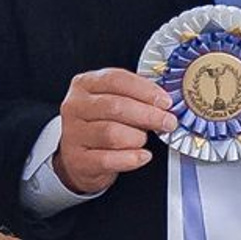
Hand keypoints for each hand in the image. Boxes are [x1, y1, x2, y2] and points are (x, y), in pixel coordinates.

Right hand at [55, 68, 175, 196]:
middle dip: (148, 115)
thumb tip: (162, 103)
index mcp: (84, 84)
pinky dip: (131, 158)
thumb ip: (132, 97)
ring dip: (137, 137)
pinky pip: (108, 159)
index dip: (145, 90)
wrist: (78, 157)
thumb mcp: (111, 102)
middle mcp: (75, 106)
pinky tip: (142, 156)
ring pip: (111, 133)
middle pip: (115, 106)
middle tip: (167, 122)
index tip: (165, 101)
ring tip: (144, 139)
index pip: (116, 79)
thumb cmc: (99, 125)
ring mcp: (73, 134)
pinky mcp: (78, 160)